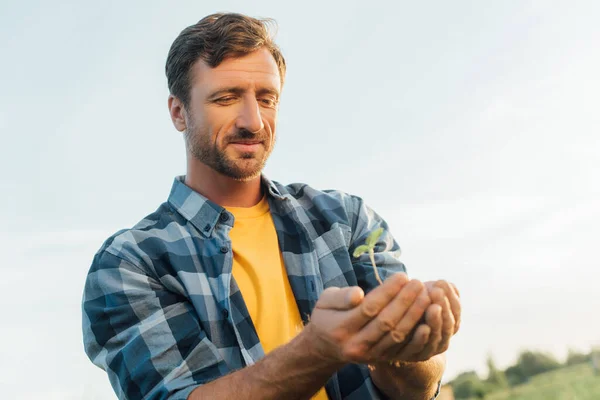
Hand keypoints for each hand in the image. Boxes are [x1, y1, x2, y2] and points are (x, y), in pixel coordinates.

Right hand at [304, 273, 431, 364]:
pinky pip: (404, 349)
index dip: (388, 292)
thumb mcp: (325, 301)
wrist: (325, 347)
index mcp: (340, 328)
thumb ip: (341, 297)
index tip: (402, 276)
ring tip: (426, 295)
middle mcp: (355, 345)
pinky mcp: (381, 360)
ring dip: (415, 315)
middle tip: (418, 283)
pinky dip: (418, 336)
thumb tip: (358, 294)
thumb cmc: (327, 315)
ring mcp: (370, 356)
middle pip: (386, 322)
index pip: (369, 308)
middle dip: (405, 301)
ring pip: (397, 336)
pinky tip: (429, 320)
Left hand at [397, 280, 460, 361]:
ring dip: (436, 321)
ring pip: (437, 336)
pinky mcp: (416, 355)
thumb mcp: (426, 295)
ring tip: (433, 307)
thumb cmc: (413, 305)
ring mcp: (432, 348)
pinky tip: (424, 328)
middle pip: (449, 323)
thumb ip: (437, 290)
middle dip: (444, 306)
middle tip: (437, 291)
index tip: (441, 282)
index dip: (451, 297)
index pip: (455, 309)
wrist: (395, 328)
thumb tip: (444, 284)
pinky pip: (422, 348)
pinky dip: (424, 338)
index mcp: (450, 321)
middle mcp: (444, 337)